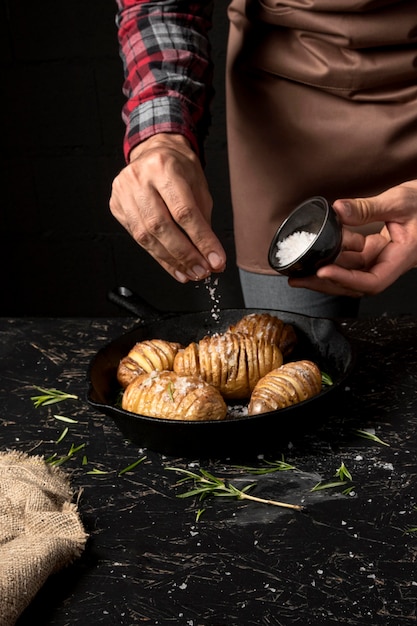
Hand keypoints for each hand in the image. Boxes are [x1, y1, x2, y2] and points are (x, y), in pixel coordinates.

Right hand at [109, 133, 225, 282]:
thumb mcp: (198, 186)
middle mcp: (140, 178)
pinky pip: (138, 239)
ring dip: (172, 260)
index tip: (216, 260)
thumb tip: (211, 256)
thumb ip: (203, 220)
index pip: (184, 211)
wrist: (154, 151)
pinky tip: (175, 267)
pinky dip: (159, 257)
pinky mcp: (116, 206)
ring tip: (191, 273)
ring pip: (146, 236)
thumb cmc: (179, 168)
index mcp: (164, 167)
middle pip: (162, 226)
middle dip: (185, 255)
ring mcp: (123, 192)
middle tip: (202, 271)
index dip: (201, 240)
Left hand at [289, 180, 416, 297]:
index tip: (324, 271)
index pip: (372, 281)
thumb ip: (368, 208)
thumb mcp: (399, 201)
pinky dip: (334, 254)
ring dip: (324, 270)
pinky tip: (317, 249)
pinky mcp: (373, 249)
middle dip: (325, 282)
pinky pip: (351, 257)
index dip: (346, 280)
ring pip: (349, 271)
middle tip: (297, 278)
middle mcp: (388, 262)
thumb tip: (338, 210)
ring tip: (299, 268)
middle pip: (354, 283)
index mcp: (400, 258)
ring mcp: (380, 257)